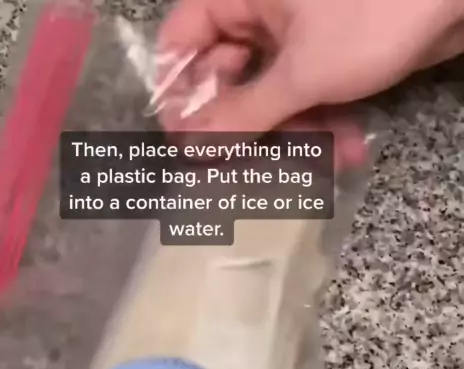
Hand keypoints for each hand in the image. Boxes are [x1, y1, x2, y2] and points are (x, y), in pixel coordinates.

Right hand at [156, 0, 461, 164]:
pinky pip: (310, 92)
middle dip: (244, 126)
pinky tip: (346, 151)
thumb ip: (244, 114)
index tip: (186, 143)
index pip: (183, 40)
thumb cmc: (374, 17)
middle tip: (243, 169)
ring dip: (294, 134)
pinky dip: (324, 122)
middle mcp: (264, 9)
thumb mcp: (301, 74)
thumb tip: (192, 145)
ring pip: (273, 91)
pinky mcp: (331, 51)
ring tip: (315, 165)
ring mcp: (299, 30)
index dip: (179, 93)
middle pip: (229, 74)